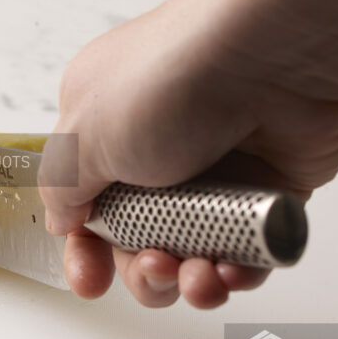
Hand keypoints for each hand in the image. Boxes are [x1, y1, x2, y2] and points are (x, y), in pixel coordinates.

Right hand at [39, 0, 337, 307]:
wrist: (274, 57)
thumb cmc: (169, 82)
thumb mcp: (84, 137)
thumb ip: (64, 191)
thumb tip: (63, 221)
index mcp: (102, 129)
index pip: (85, 208)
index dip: (85, 253)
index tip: (91, 281)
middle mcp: (156, 149)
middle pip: (140, 242)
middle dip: (144, 274)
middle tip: (157, 268)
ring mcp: (215, 170)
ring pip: (195, 253)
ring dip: (190, 281)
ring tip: (200, 277)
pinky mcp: (268, 188)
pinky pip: (249, 251)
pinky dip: (240, 271)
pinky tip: (233, 270)